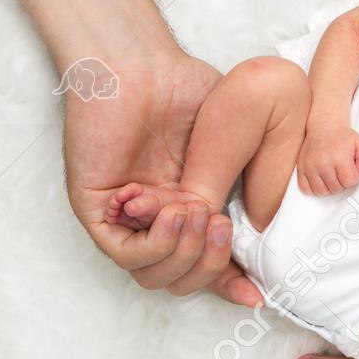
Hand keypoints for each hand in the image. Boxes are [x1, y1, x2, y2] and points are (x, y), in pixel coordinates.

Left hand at [63, 53, 257, 305]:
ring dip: (185, 255)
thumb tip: (260, 232)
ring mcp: (128, 216)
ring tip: (198, 214)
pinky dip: (155, 243)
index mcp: (195, 205)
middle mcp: (160, 217)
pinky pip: (125, 254)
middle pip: (181, 278)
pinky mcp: (98, 209)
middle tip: (222, 228)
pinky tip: (174, 209)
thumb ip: (254, 185)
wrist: (141, 64)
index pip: (209, 262)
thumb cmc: (189, 88)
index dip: (231, 283)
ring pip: (153, 275)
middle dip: (211, 266)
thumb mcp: (242, 140)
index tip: (256, 294)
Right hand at [297, 124, 358, 194]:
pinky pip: (306, 189)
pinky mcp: (301, 168)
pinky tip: (321, 180)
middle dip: (342, 183)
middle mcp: (323, 162)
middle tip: (342, 173)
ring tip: (333, 177)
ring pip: (321, 192)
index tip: (352, 171)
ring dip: (329, 188)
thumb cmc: (343, 137)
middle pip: (336, 188)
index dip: (354, 179)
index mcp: (339, 156)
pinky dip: (314, 189)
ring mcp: (310, 166)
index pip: (350, 182)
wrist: (324, 126)